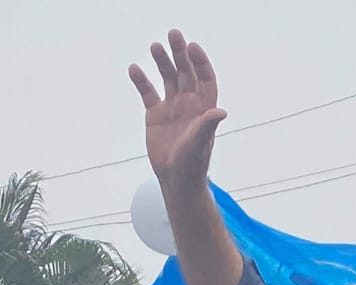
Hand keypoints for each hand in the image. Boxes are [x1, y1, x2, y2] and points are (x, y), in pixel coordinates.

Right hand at [129, 29, 225, 193]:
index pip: (205, 78)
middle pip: (186, 72)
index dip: (200, 62)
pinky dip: (142, 80)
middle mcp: (189, 103)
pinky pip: (148, 93)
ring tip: (155, 46)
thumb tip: (221, 112)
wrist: (175, 179)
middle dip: (180, 54)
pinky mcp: (155, 115)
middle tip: (174, 35)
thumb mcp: (199, 143)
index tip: (192, 48)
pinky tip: (135, 68)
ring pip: (168, 78)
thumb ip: (207, 126)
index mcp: (204, 107)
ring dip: (162, 61)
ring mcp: (172, 107)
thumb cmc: (192, 163)